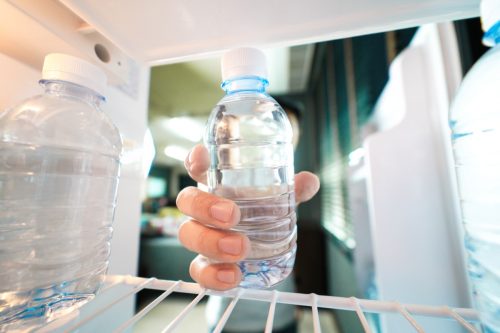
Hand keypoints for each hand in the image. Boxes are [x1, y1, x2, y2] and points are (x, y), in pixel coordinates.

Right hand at [176, 144, 319, 289]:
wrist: (259, 244)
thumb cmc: (262, 210)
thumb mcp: (280, 196)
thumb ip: (294, 188)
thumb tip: (309, 182)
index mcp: (216, 183)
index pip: (197, 166)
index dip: (195, 160)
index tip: (202, 157)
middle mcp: (202, 208)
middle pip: (187, 200)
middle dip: (205, 207)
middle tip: (232, 216)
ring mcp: (200, 235)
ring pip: (188, 235)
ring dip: (211, 242)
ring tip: (240, 249)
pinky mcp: (205, 263)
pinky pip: (197, 271)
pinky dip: (212, 275)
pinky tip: (232, 277)